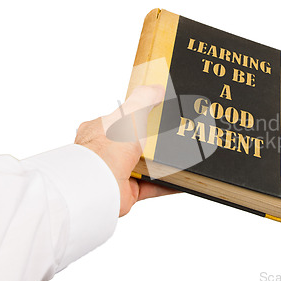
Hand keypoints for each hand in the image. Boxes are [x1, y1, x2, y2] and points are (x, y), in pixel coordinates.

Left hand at [75, 85, 176, 216]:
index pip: (122, 119)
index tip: (160, 114)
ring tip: (183, 157)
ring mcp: (116, 173)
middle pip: (136, 144)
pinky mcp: (127, 192)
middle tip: (175, 137)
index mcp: (101, 130)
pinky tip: (183, 181)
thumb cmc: (106, 147)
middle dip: (155, 142)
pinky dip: (169, 184)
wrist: (97, 185)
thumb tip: (158, 88)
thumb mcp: (129, 113)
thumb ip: (144, 98)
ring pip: (145, 166)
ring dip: (162, 163)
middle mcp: (106, 152)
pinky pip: (153, 187)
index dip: (140, 116)